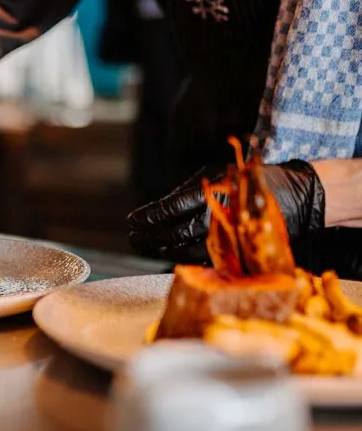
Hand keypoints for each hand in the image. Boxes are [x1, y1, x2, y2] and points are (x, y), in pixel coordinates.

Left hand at [127, 160, 324, 261]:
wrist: (298, 196)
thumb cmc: (252, 180)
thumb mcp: (218, 175)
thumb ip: (190, 192)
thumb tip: (162, 209)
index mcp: (211, 194)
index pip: (170, 209)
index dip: (149, 217)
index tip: (133, 221)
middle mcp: (217, 216)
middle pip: (174, 232)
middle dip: (150, 236)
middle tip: (133, 236)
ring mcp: (227, 235)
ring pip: (186, 247)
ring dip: (162, 248)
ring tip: (145, 245)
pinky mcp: (237, 248)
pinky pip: (204, 255)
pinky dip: (183, 254)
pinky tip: (169, 252)